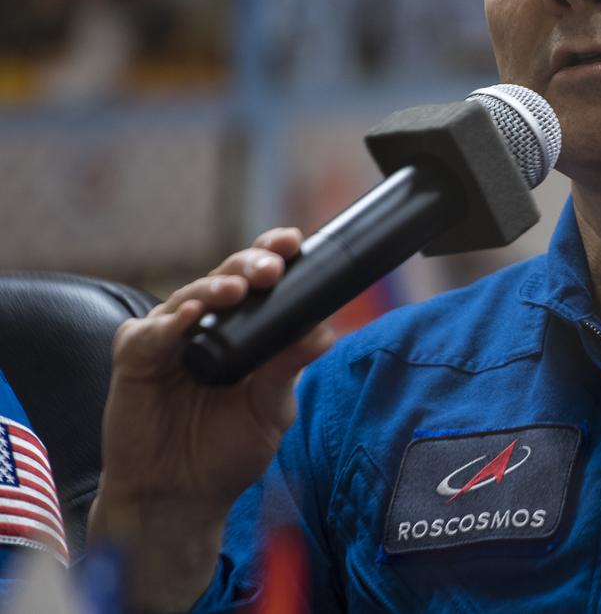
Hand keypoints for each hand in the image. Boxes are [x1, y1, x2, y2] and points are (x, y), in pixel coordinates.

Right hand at [88, 228, 334, 609]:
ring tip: (237, 289)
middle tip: (271, 267)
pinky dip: (171, 322)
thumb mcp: (270, 409)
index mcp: (245, 327)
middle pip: (228, 276)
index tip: (295, 242)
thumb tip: (326, 332)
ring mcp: (169, 337)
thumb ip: (289, 368)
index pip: (260, 278)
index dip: (275, 254)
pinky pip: (151, 332)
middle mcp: (208, 322)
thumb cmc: (228, 450)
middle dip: (251, 264)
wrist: (180, 498)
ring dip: (215, 287)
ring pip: (191, 295)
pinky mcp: (135, 358)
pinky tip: (192, 316)